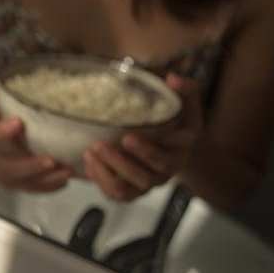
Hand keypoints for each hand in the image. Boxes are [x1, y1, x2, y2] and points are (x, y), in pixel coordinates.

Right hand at [0, 89, 72, 191]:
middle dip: (28, 165)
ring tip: (66, 171)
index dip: (1, 132)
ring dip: (44, 179)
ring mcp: (1, 177)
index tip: (18, 122)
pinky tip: (64, 180)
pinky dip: (49, 187)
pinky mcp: (15, 185)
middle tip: (51, 161)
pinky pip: (31, 189)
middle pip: (4, 168)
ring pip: (20, 182)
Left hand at [83, 74, 203, 202]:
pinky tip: (86, 165)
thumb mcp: (187, 103)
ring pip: (124, 189)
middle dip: (119, 162)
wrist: (174, 144)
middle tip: (98, 145)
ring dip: (105, 173)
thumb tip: (172, 78)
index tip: (127, 137)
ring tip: (89, 153)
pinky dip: (99, 181)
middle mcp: (165, 171)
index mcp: (179, 151)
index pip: (165, 157)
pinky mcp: (131, 191)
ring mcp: (147, 184)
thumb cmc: (177, 119)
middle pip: (143, 176)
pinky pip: (113, 194)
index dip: (146, 151)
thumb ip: (186, 89)